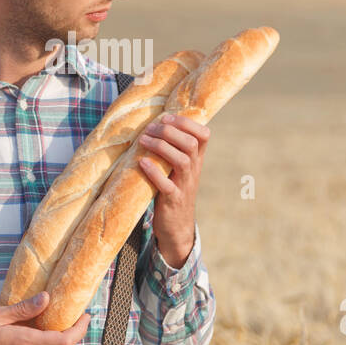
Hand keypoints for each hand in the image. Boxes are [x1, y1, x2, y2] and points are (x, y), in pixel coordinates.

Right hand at [0, 291, 89, 344]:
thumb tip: (47, 298)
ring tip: (36, 325)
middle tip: (66, 313)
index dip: (81, 329)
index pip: (66, 341)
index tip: (86, 316)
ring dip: (48, 341)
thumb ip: (24, 309)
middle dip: (66, 331)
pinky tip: (23, 340)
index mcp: (25, 344)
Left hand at [135, 112, 208, 267]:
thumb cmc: (173, 190)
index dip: (187, 122)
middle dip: (170, 132)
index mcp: (196, 160)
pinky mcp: (172, 201)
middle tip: (150, 129)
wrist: (177, 226)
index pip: (204, 135)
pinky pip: (166, 185)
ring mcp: (184, 186)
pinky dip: (154, 172)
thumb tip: (155, 123)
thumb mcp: (177, 169)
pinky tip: (142, 163)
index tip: (166, 117)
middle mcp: (193, 170)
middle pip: (191, 144)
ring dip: (161, 147)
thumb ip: (173, 149)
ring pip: (182, 161)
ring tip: (143, 141)